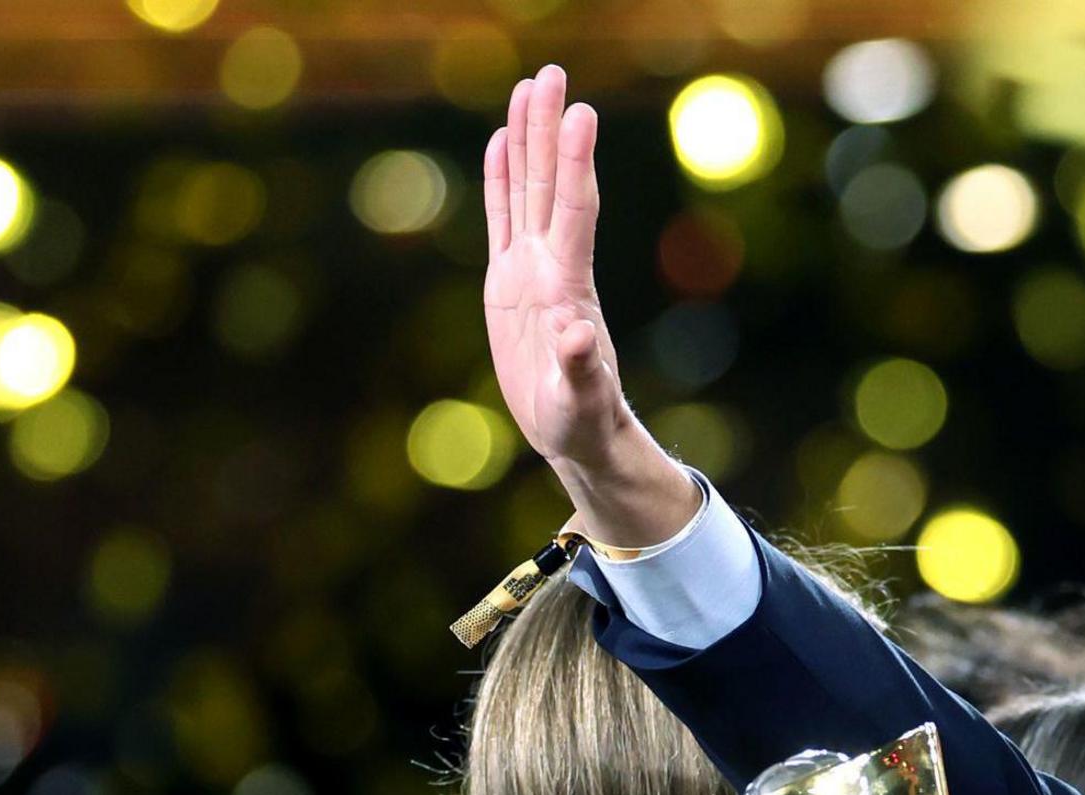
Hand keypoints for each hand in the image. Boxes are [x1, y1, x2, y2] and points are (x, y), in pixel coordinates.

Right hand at [481, 66, 692, 546]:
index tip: (582, 112)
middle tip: (551, 72)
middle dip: (549, 128)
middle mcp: (552, 266)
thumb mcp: (580, 400)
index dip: (575, 162)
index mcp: (568, 286)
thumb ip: (581, 368)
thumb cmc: (582, 421)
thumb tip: (577, 335)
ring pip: (527, 190)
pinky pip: (504, 218)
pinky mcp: (510, 282)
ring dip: (527, 139)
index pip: (575, 210)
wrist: (576, 433)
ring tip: (527, 87)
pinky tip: (501, 142)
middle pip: (550, 183)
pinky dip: (502, 179)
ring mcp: (531, 269)